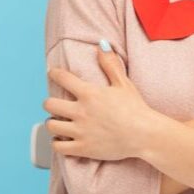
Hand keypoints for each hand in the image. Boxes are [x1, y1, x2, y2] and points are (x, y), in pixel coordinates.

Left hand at [43, 46, 160, 160]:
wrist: (144, 134)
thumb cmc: (136, 108)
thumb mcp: (123, 83)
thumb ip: (109, 64)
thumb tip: (101, 44)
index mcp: (89, 93)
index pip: (62, 78)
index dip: (55, 74)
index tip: (53, 74)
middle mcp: (81, 111)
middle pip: (49, 104)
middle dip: (50, 102)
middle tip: (56, 104)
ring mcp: (80, 131)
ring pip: (51, 125)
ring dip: (53, 122)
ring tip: (58, 122)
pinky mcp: (82, 148)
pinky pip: (57, 147)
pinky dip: (57, 142)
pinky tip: (62, 139)